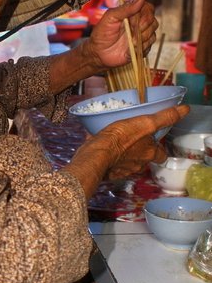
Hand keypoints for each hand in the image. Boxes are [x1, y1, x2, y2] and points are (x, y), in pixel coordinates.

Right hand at [67, 104, 189, 198]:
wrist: (95, 156)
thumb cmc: (120, 138)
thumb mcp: (145, 123)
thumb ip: (165, 118)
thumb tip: (185, 109)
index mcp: (149, 154)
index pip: (162, 154)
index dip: (160, 148)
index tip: (156, 141)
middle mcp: (139, 165)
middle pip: (146, 159)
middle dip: (142, 152)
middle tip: (135, 141)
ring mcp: (123, 171)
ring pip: (129, 162)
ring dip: (126, 155)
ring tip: (118, 143)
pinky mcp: (108, 173)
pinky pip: (113, 165)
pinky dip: (112, 158)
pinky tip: (104, 149)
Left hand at [82, 0, 157, 70]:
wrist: (98, 54)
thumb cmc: (101, 34)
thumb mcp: (110, 18)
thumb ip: (125, 8)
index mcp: (132, 13)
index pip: (148, 8)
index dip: (145, 15)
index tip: (134, 22)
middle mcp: (138, 23)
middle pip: (153, 21)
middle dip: (143, 28)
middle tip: (132, 34)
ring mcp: (140, 35)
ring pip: (152, 34)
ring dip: (142, 39)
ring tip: (130, 43)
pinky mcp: (141, 47)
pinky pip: (149, 46)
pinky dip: (141, 48)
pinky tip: (130, 50)